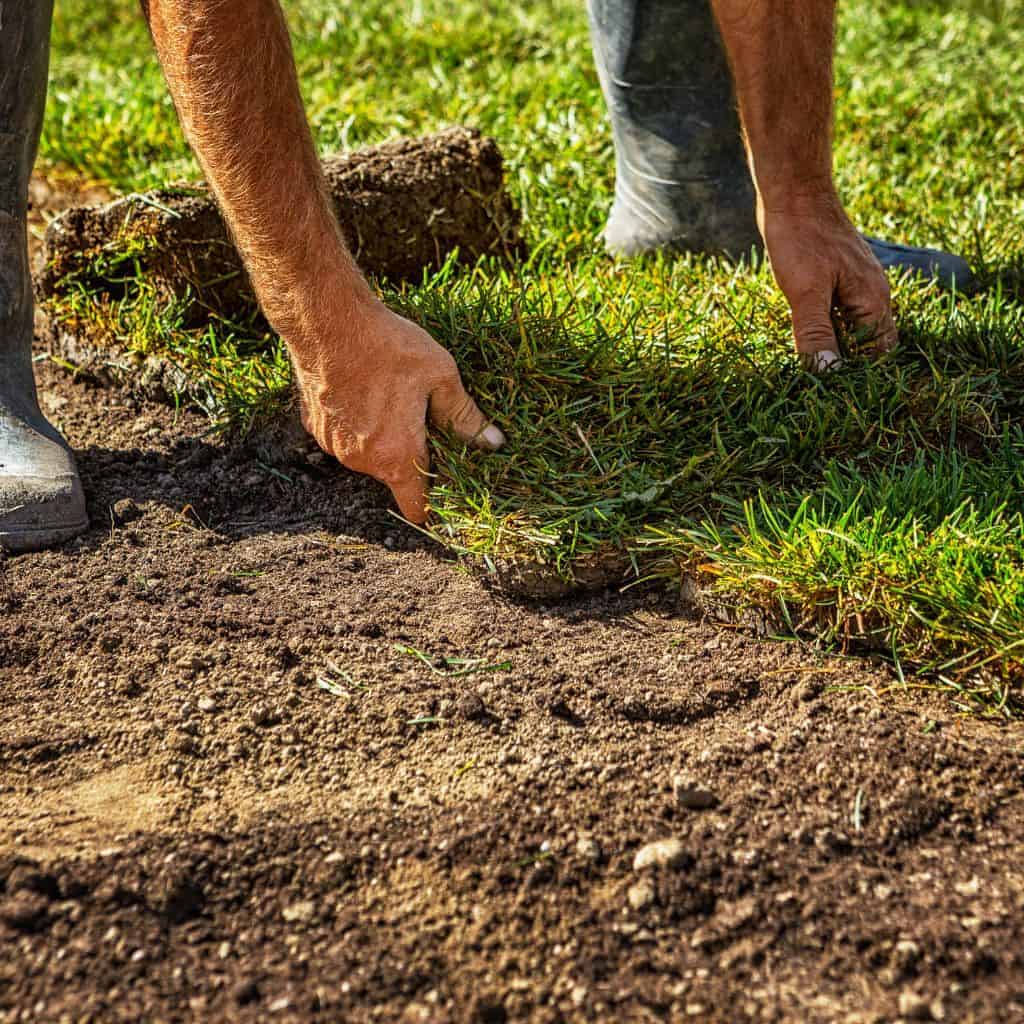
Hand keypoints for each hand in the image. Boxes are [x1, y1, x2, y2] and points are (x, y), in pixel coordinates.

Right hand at [295, 302, 503, 522]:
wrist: (326, 321)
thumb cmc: (388, 346)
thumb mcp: (440, 376)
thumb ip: (465, 417)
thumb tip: (493, 443)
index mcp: (397, 455)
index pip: (416, 507)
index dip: (434, 504)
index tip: (445, 489)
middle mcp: (362, 461)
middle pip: (395, 476)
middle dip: (412, 456)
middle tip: (423, 419)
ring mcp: (334, 446)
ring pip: (369, 455)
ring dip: (384, 438)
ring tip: (392, 397)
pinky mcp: (316, 428)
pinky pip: (346, 437)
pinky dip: (358, 424)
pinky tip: (365, 391)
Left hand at [759, 191, 897, 369]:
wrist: (794, 193)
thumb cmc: (802, 239)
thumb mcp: (805, 293)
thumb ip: (816, 334)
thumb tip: (828, 374)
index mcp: (873, 301)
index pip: (880, 353)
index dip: (860, 375)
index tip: (833, 393)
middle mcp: (872, 294)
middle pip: (869, 343)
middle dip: (848, 364)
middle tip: (817, 385)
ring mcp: (855, 285)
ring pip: (852, 327)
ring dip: (834, 346)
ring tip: (808, 366)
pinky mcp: (837, 277)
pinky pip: (838, 312)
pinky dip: (825, 327)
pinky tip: (802, 336)